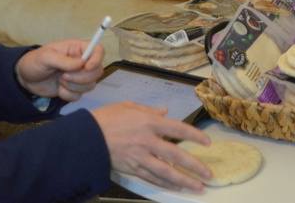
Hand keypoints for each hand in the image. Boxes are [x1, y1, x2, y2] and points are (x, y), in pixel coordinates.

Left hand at [14, 39, 104, 100]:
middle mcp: (81, 62)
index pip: (98, 50)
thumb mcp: (46, 57)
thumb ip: (63, 60)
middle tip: (64, 76)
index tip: (87, 68)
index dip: (97, 59)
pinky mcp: (73, 89)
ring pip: (90, 85)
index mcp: (77, 49)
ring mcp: (78, 77)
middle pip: (97, 71)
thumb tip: (81, 64)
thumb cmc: (35, 61)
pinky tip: (58, 89)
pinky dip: (69, 95)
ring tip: (60, 81)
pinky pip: (80, 95)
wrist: (25, 78)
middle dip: (82, 77)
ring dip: (74, 86)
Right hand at [93, 102, 212, 191]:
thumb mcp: (129, 106)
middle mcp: (147, 141)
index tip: (207, 143)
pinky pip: (151, 177)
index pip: (178, 129)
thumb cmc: (107, 118)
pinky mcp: (131, 169)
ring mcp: (139, 157)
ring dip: (183, 180)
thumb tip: (165, 112)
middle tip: (209, 175)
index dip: (195, 136)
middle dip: (194, 166)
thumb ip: (149, 110)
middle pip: (175, 155)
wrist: (85, 138)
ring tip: (197, 187)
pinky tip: (175, 187)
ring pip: (166, 171)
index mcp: (149, 122)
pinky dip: (164, 183)